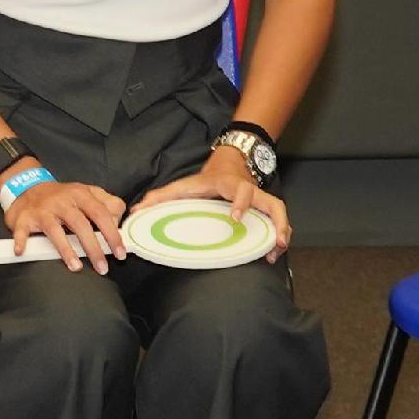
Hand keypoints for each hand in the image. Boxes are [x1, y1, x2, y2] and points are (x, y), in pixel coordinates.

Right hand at [0, 166, 125, 269]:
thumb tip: (118, 223)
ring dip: (66, 249)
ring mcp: (42, 209)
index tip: (120, 253)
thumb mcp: (87, 193)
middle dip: (93, 247)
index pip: (101, 213)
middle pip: (80, 224)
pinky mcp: (24, 217)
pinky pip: (22, 231)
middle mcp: (61, 200)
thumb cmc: (62, 196)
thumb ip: (108, 204)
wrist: (27, 186)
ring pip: (55, 230)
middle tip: (102, 267)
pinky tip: (21, 252)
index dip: (112, 234)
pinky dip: (21, 241)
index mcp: (80, 194)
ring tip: (76, 267)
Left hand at [134, 151, 291, 253]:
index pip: (240, 190)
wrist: (228, 165)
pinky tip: (273, 253)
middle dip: (277, 220)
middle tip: (276, 241)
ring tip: (278, 250)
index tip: (235, 219)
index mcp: (229, 185)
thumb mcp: (183, 185)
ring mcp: (260, 200)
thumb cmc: (204, 180)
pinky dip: (280, 235)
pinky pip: (278, 221)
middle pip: (272, 202)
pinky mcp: (265, 209)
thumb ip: (160, 196)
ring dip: (282, 230)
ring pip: (279, 212)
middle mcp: (250, 191)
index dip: (241, 203)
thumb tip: (136, 210)